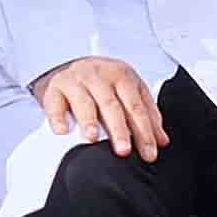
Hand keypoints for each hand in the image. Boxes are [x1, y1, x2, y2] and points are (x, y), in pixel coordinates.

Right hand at [32, 56, 168, 164]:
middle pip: (112, 105)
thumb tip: (162, 141)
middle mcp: (99, 75)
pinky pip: (54, 103)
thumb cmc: (105, 84)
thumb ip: (146, 115)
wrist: (72, 64)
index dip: (144, 130)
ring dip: (89, 121)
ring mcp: (75, 80)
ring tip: (93, 139)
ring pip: (84, 102)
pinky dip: (58, 117)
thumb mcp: (128, 92)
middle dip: (119, 129)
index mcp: (122, 75)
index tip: (150, 153)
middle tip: (124, 151)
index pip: (136, 106)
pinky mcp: (54, 88)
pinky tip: (62, 131)